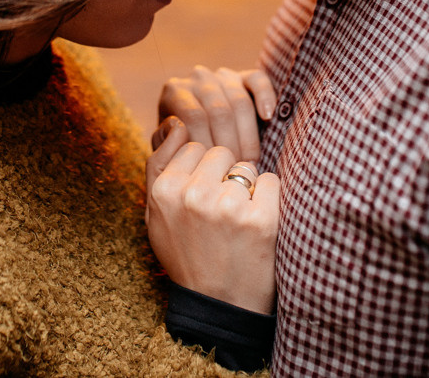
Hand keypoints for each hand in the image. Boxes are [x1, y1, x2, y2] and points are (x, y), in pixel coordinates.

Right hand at [146, 122, 279, 313]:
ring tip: (238, 221)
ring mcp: (228, 206)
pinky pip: (272, 182)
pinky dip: (270, 200)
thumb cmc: (187, 255)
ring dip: (248, 188)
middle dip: (225, 175)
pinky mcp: (262, 219)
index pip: (192, 146)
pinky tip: (257, 224)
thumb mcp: (156, 216)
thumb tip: (176, 122)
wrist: (221, 306)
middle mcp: (193, 195)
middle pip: (221, 152)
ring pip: (247, 166)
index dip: (200, 170)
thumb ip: (158, 166)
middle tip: (221, 212)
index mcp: (164, 191)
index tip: (201, 197)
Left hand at [153, 66, 276, 161]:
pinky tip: (268, 117)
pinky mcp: (245, 76)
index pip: (193, 117)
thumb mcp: (166, 147)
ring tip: (248, 162)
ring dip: (247, 136)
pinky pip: (258, 80)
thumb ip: (165, 142)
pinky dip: (265, 97)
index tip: (214, 172)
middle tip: (234, 171)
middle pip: (219, 111)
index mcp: (175, 92)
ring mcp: (222, 75)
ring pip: (240, 102)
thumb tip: (178, 126)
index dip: (207, 146)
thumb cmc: (179, 146)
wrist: (196, 134)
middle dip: (229, 145)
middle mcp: (198, 78)